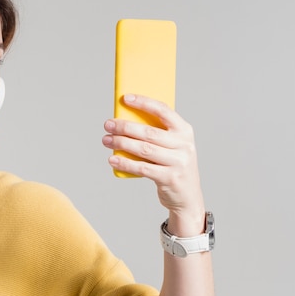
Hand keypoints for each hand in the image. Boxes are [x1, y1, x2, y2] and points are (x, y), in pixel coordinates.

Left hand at [102, 94, 204, 234]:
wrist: (188, 197)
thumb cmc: (174, 165)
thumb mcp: (173, 146)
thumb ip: (157, 133)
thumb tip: (126, 119)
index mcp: (185, 131)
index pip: (163, 110)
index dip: (144, 102)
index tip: (125, 98)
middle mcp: (184, 145)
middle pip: (149, 132)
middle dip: (125, 127)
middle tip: (108, 124)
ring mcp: (178, 162)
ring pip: (144, 149)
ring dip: (121, 143)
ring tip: (106, 140)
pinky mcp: (170, 178)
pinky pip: (142, 168)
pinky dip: (125, 163)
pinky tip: (113, 159)